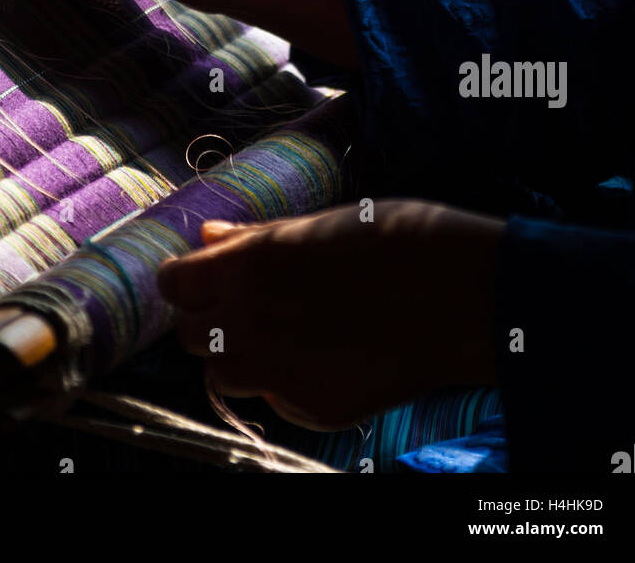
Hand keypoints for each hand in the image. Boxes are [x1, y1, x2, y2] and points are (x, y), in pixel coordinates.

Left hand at [157, 200, 502, 428]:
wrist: (461, 294)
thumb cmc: (393, 240)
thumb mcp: (317, 224)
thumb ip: (254, 239)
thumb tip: (209, 238)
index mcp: (247, 267)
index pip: (173, 285)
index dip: (189, 279)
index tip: (208, 275)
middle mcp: (251, 324)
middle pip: (192, 336)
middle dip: (213, 319)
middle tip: (252, 302)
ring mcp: (279, 375)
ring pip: (225, 376)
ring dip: (243, 356)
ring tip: (293, 330)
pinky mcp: (312, 411)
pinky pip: (277, 400)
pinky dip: (291, 382)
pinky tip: (332, 354)